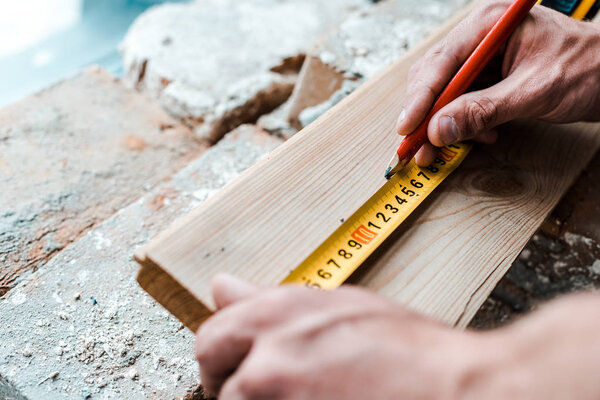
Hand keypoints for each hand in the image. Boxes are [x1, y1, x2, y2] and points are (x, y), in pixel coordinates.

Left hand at [196, 274, 502, 398]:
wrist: (460, 392)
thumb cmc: (410, 352)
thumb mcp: (340, 306)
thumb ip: (271, 301)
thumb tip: (223, 286)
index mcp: (276, 315)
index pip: (211, 339)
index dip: (226, 357)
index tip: (239, 368)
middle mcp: (269, 358)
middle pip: (216, 382)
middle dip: (235, 387)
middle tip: (271, 392)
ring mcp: (277, 398)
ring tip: (309, 398)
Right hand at [397, 1, 599, 165]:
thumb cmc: (589, 70)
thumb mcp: (534, 92)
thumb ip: (483, 110)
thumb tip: (439, 129)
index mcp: (490, 25)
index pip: (441, 62)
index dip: (420, 99)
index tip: (406, 129)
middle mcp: (482, 37)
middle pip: (435, 77)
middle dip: (425, 115)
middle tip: (416, 147)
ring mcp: (486, 57)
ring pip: (446, 92)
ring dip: (443, 123)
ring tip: (443, 149)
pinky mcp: (492, 76)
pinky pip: (464, 100)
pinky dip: (465, 123)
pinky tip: (482, 136)